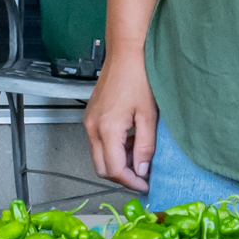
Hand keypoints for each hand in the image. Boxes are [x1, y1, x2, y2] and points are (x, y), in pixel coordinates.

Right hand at [85, 50, 158, 192]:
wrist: (126, 54)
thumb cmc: (139, 77)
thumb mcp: (149, 115)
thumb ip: (145, 146)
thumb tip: (141, 170)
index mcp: (106, 129)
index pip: (114, 169)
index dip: (131, 182)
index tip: (145, 185)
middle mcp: (92, 128)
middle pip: (101, 168)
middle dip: (122, 177)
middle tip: (142, 177)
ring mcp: (89, 122)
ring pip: (99, 157)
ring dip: (117, 163)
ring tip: (139, 158)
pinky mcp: (91, 117)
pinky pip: (98, 143)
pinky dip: (113, 150)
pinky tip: (130, 143)